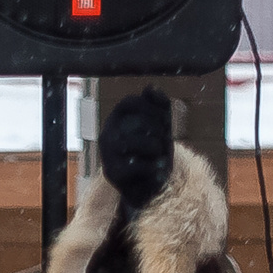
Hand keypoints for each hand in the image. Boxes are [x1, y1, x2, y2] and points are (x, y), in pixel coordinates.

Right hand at [98, 86, 174, 210]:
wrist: (146, 185)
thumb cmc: (153, 151)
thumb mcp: (161, 125)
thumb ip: (160, 104)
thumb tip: (150, 87)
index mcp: (115, 119)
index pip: (128, 102)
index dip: (150, 107)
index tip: (165, 118)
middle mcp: (107, 134)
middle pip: (139, 123)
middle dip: (159, 131)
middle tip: (163, 142)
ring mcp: (107, 154)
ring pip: (139, 143)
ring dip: (157, 148)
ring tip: (159, 155)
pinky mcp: (113, 173)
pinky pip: (138, 165)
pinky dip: (154, 167)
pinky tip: (158, 169)